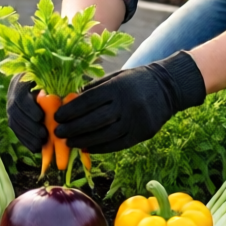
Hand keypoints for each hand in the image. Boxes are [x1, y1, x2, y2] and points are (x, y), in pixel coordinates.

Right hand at [6, 74, 45, 152]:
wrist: (28, 85)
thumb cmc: (44, 82)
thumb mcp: (47, 82)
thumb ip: (52, 91)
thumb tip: (64, 101)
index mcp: (20, 84)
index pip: (21, 98)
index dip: (29, 108)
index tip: (41, 117)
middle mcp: (11, 97)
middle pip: (16, 113)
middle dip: (30, 126)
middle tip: (44, 134)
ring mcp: (9, 109)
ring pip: (14, 124)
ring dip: (27, 136)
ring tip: (40, 144)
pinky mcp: (12, 120)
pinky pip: (16, 132)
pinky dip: (25, 141)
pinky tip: (35, 148)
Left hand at [54, 51, 205, 152]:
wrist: (168, 87)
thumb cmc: (135, 80)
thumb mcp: (115, 78)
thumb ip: (94, 90)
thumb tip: (69, 103)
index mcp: (118, 87)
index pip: (88, 101)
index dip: (70, 111)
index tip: (57, 117)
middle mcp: (127, 104)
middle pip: (94, 120)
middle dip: (73, 128)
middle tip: (58, 133)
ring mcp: (136, 120)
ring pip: (105, 135)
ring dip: (84, 141)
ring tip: (69, 142)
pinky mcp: (143, 133)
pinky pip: (117, 144)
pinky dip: (100, 148)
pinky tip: (87, 148)